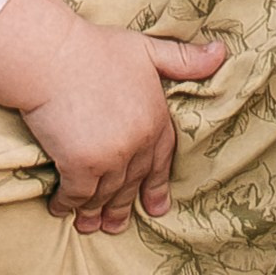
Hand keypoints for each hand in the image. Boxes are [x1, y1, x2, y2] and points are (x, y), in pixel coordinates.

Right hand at [0, 0, 224, 233]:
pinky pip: (77, 196)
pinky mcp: (80, 167)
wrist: (54, 55)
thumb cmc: (95, 49)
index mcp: (155, 119)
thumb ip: (182, 58)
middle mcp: (137, 144)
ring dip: (95, 213)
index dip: (157, 185)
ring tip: (88, 225)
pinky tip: (60, 208)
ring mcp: (110, 159)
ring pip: (104, 195)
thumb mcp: (145, 49)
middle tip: (114, 225)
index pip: (161, 160)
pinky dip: (67, 204)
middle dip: (121, 207)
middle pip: (131, 184)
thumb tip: (221, 53)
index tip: (155, 207)